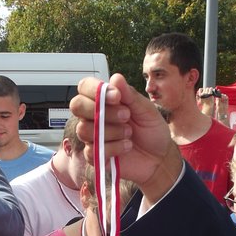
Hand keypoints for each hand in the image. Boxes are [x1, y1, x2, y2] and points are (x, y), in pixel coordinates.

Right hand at [70, 74, 182, 203]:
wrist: (159, 157)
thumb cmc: (151, 131)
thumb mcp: (146, 110)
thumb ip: (130, 95)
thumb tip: (116, 78)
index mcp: (105, 100)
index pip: (84, 86)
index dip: (95, 89)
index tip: (117, 97)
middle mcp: (94, 116)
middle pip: (76, 105)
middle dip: (101, 110)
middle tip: (125, 116)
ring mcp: (93, 136)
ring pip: (84, 129)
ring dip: (111, 131)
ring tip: (129, 133)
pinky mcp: (95, 156)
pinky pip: (91, 151)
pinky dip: (114, 148)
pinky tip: (126, 147)